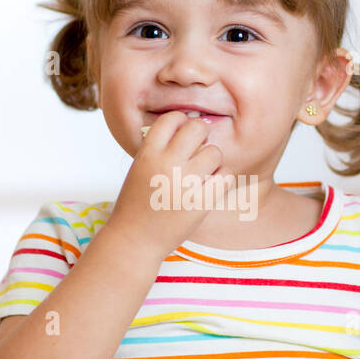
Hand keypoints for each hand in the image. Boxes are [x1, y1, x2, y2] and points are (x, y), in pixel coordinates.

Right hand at [106, 111, 229, 258]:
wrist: (133, 240)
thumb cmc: (136, 203)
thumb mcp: (138, 168)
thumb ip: (158, 148)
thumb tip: (187, 125)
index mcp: (148, 154)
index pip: (172, 118)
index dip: (181, 121)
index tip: (182, 133)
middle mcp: (166, 164)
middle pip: (198, 128)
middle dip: (202, 135)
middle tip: (199, 148)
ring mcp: (184, 184)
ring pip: (215, 152)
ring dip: (213, 160)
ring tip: (203, 172)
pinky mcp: (200, 203)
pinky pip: (225, 177)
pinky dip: (222, 180)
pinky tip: (211, 186)